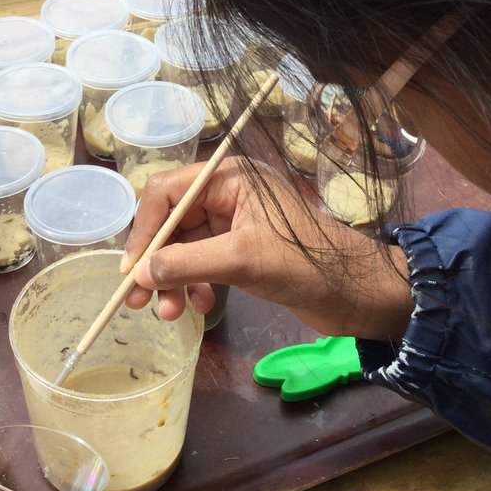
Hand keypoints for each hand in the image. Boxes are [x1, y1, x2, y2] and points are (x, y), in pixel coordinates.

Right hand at [123, 157, 412, 339]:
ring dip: (172, 279)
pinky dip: (194, 285)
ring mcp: (236, 221)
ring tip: (168, 313)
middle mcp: (229, 193)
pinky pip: (202, 262)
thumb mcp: (244, 261)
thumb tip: (142, 274)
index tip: (131, 270)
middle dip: (155, 260)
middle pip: (171, 221)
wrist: (359, 292)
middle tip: (136, 301)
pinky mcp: (243, 248)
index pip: (167, 192)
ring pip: (184, 246)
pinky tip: (200, 308)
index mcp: (231, 178)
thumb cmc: (308, 265)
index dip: (144, 230)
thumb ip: (188, 263)